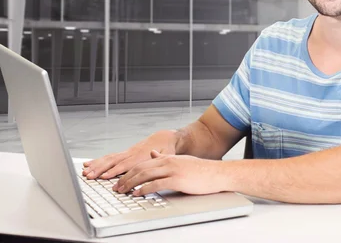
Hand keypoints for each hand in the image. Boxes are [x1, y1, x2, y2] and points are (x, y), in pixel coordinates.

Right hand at [82, 130, 178, 179]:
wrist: (166, 138)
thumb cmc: (167, 148)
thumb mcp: (167, 155)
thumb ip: (159, 159)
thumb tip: (153, 160)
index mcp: (141, 155)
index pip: (125, 164)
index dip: (115, 171)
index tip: (105, 177)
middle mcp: (131, 153)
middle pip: (113, 162)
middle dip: (100, 169)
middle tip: (89, 176)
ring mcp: (127, 153)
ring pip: (109, 159)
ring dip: (96, 165)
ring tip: (85, 171)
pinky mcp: (125, 153)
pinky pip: (110, 157)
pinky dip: (99, 160)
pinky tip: (89, 164)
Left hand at [112, 150, 229, 195]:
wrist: (216, 173)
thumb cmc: (201, 170)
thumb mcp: (181, 161)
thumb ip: (165, 158)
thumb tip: (152, 154)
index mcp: (168, 158)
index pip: (143, 163)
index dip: (129, 172)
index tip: (120, 180)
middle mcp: (168, 162)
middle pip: (140, 168)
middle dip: (126, 178)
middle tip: (116, 187)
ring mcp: (172, 170)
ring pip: (145, 175)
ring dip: (131, 184)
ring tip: (122, 191)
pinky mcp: (177, 179)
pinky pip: (156, 184)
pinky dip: (144, 189)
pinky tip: (137, 194)